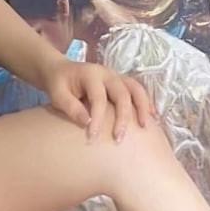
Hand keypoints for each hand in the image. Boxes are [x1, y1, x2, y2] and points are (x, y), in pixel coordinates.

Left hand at [42, 57, 157, 140]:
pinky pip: (138, 91)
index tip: (92, 137)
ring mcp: (116, 76)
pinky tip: (152, 117)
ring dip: (142, 108)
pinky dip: (146, 103)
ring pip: (136, 89)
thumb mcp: (57, 95)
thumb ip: (71, 107)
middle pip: (122, 94)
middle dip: (123, 117)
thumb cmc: (59, 84)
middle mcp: (107, 73)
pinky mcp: (121, 82)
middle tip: (118, 138)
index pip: (98, 98)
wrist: (60, 71)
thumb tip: (87, 122)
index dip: (97, 118)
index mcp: (91, 74)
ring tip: (144, 127)